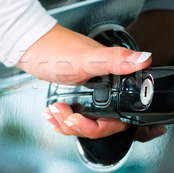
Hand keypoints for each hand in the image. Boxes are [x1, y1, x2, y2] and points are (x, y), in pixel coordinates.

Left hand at [17, 24, 151, 138]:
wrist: (30, 46)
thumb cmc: (54, 49)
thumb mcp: (86, 59)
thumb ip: (115, 60)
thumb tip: (144, 59)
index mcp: (116, 76)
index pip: (123, 116)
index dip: (106, 126)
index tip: (87, 123)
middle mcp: (108, 83)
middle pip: (106, 123)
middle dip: (83, 126)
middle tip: (68, 117)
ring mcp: (94, 89)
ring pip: (91, 121)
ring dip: (70, 123)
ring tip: (56, 111)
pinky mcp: (80, 93)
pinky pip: (79, 116)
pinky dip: (65, 119)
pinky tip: (54, 112)